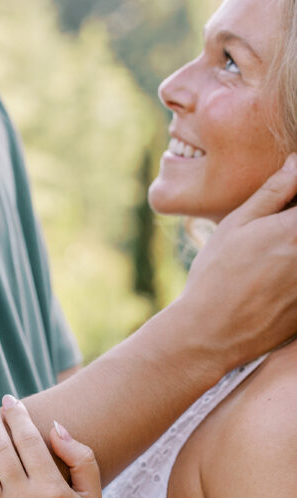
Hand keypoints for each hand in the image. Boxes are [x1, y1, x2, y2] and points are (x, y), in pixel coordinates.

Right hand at [182, 154, 296, 367]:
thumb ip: (272, 193)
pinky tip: (275, 284)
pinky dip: (292, 280)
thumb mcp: (235, 226)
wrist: (209, 334)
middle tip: (273, 242)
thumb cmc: (216, 277)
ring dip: (291, 256)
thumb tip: (296, 163)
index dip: (294, 207)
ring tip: (272, 263)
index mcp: (294, 228)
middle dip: (291, 232)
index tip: (285, 211)